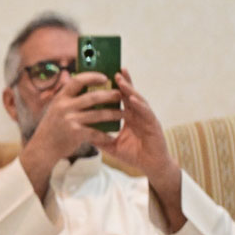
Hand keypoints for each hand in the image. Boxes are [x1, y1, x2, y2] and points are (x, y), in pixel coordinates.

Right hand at [19, 70, 123, 198]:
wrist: (42, 149)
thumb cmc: (52, 128)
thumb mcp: (56, 109)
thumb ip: (69, 99)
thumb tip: (88, 87)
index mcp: (60, 98)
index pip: (78, 80)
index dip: (93, 77)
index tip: (105, 77)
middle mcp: (64, 107)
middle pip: (93, 97)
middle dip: (110, 95)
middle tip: (120, 95)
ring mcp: (70, 120)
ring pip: (98, 114)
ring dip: (114, 114)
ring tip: (124, 114)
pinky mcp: (75, 134)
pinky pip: (96, 132)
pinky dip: (105, 135)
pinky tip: (112, 136)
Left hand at [98, 70, 183, 227]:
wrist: (150, 166)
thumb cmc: (134, 155)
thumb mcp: (112, 146)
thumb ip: (99, 139)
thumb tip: (81, 134)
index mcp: (129, 117)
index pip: (120, 99)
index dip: (114, 88)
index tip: (104, 77)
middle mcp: (138, 114)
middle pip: (130, 95)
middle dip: (123, 82)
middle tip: (114, 69)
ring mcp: (146, 118)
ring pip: (138, 100)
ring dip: (129, 88)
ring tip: (121, 79)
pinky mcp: (153, 125)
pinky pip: (146, 112)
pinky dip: (139, 104)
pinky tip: (132, 98)